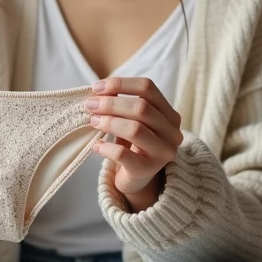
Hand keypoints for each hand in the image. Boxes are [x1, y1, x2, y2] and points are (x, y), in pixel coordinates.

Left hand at [85, 76, 183, 205]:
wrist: (136, 178)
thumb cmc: (132, 144)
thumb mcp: (130, 120)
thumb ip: (121, 104)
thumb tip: (99, 90)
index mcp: (169, 114)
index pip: (148, 88)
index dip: (121, 84)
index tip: (97, 87)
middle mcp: (172, 132)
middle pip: (142, 107)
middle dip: (111, 104)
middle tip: (90, 105)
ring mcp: (163, 152)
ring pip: (135, 129)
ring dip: (109, 122)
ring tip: (93, 122)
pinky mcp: (148, 170)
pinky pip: (123, 154)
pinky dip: (106, 147)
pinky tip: (96, 146)